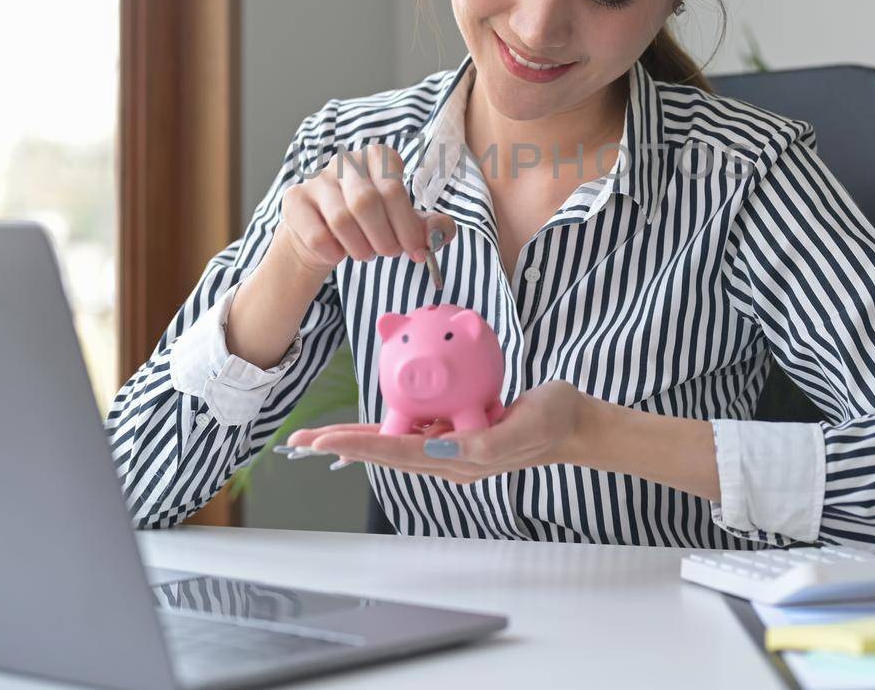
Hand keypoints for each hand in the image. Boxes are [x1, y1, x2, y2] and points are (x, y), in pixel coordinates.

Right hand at [275, 142, 455, 277]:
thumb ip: (432, 228)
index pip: (393, 188)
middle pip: (366, 202)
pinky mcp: (294, 201)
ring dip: (361, 247)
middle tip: (391, 254)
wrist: (326, 238)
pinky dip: (334, 253)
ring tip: (367, 254)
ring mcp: (316, 180)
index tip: (415, 249)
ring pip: (340, 219)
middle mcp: (346, 162)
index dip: (406, 224)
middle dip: (384, 238)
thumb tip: (437, 235)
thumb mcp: (407, 225)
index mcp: (378, 158)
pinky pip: (317, 235)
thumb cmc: (373, 225)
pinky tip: (339, 254)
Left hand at [286, 381, 592, 483]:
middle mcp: (447, 456)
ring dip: (357, 438)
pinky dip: (387, 422)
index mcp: (458, 458)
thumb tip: (437, 445)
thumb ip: (483, 445)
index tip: (320, 442)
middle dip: (341, 445)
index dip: (356, 445)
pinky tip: (370, 417)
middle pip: (383, 451)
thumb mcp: (523, 427)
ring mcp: (450, 445)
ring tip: (321, 436)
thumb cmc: (552, 421)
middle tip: (300, 442)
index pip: (396, 451)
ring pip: (393, 442)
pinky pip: (414, 426)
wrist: (574, 424)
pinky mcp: (456, 431)